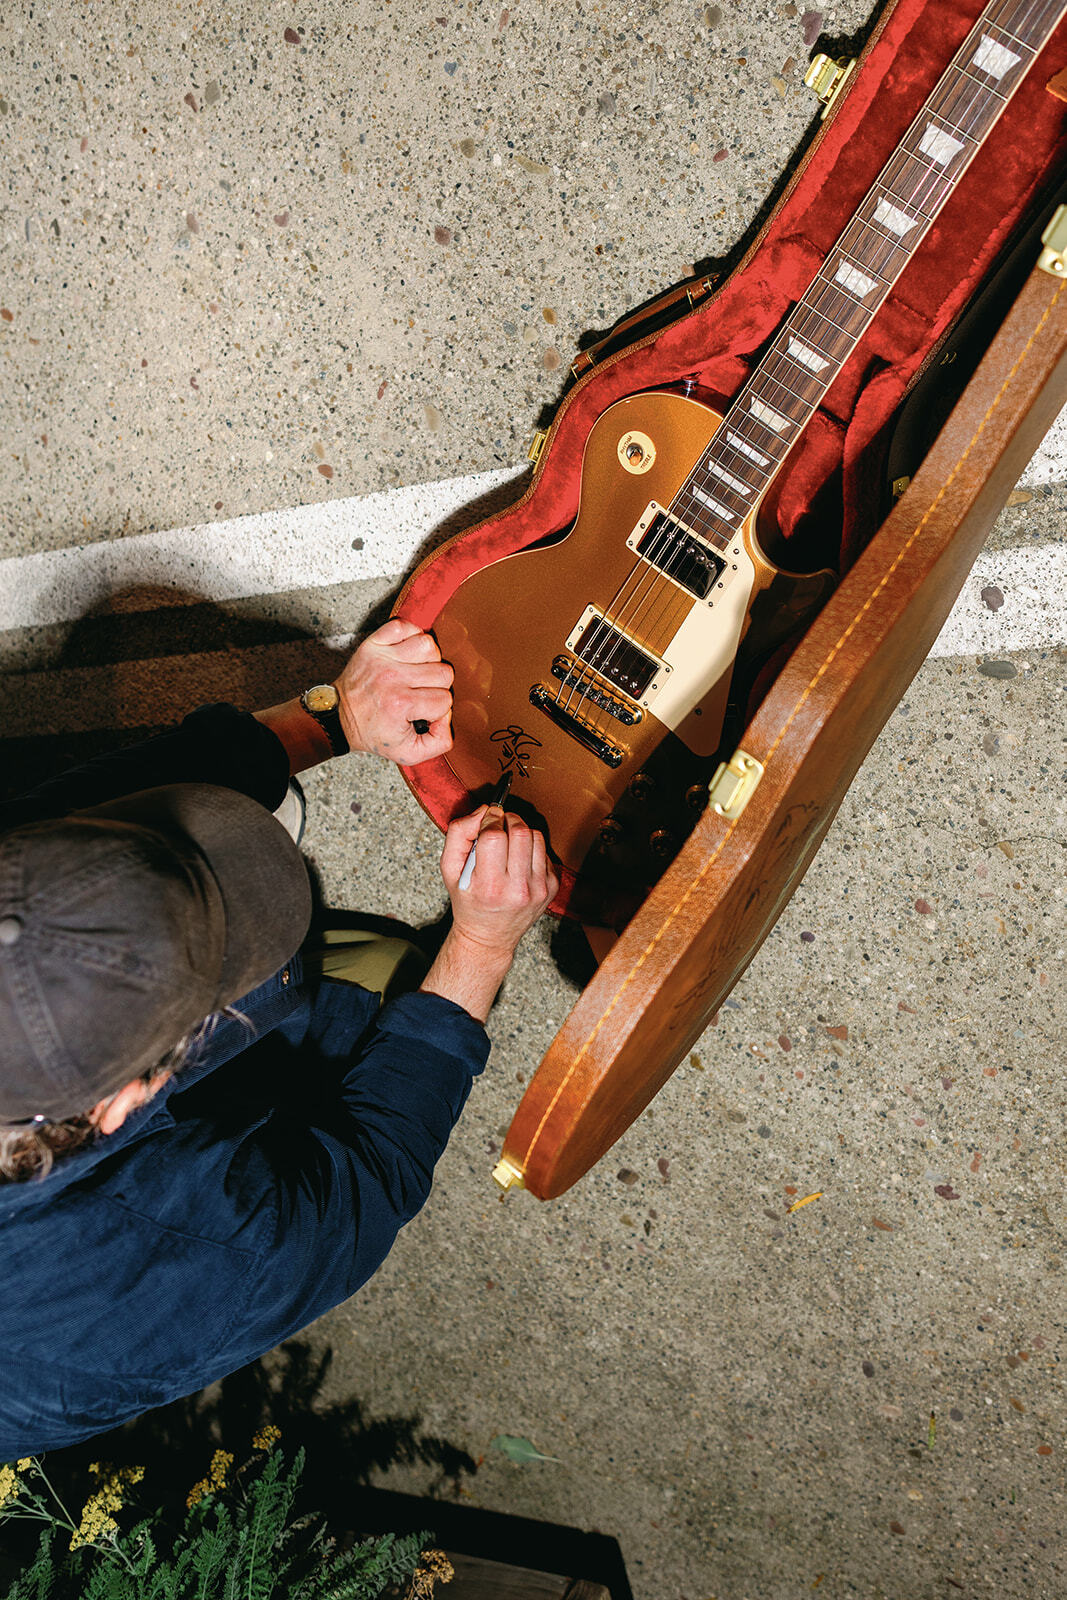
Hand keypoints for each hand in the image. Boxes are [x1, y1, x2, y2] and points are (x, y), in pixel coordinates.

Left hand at [334, 618, 452, 765]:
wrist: (339, 717)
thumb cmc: (374, 733)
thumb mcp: (408, 753)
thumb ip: (439, 742)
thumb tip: (448, 716)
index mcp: (401, 705)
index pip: (445, 699)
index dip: (439, 708)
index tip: (423, 712)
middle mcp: (392, 678)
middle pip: (443, 672)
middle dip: (438, 685)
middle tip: (422, 692)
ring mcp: (382, 657)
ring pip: (429, 646)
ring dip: (429, 659)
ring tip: (418, 671)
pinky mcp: (373, 644)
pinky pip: (404, 625)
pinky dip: (411, 635)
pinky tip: (408, 653)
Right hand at [442, 807, 558, 958]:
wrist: (489, 936)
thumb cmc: (467, 901)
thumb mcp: (449, 870)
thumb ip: (459, 833)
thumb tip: (483, 810)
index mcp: (489, 886)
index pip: (495, 836)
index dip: (491, 819)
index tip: (488, 817)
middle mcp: (517, 889)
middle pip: (520, 832)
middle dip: (508, 820)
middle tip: (498, 824)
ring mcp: (538, 889)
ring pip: (536, 837)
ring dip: (521, 831)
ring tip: (508, 842)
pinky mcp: (551, 888)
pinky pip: (544, 851)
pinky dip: (531, 848)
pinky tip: (518, 859)